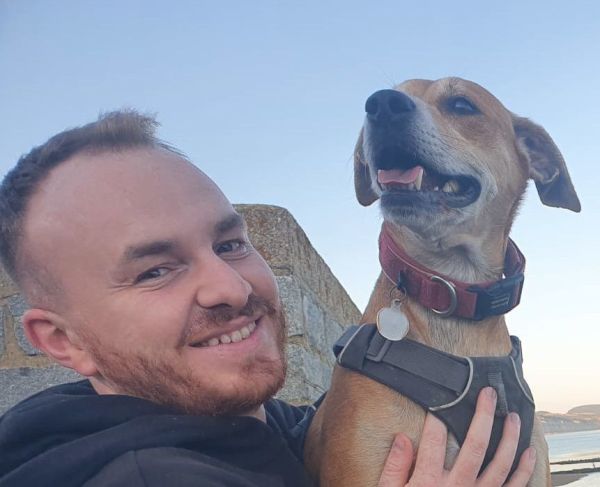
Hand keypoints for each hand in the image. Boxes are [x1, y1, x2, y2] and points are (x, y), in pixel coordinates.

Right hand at [377, 387, 535, 485]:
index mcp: (428, 482)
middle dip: (482, 416)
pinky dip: (523, 470)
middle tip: (487, 394)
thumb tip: (402, 438)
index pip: (433, 439)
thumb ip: (394, 467)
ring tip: (513, 416)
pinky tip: (527, 451)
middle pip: (474, 446)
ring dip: (509, 438)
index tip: (438, 401)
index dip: (436, 417)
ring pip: (499, 465)